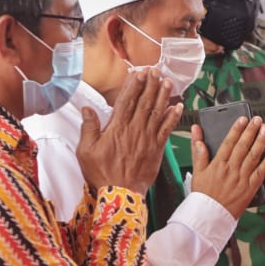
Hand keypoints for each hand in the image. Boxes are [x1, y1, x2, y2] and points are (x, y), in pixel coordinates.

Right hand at [77, 69, 181, 191]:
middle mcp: (134, 130)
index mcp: (117, 128)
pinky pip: (167, 129)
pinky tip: (178, 106)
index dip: (134, 85)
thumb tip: (87, 109)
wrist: (120, 195)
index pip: (126, 101)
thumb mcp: (86, 151)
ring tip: (167, 82)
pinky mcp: (157, 149)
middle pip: (144, 102)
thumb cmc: (102, 174)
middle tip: (156, 71)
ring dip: (163, 95)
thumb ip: (88, 128)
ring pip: (157, 112)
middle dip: (150, 85)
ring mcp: (147, 139)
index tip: (139, 73)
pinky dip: (173, 117)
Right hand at [189, 118, 264, 217]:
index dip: (237, 129)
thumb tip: (196, 129)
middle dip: (252, 132)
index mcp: (217, 164)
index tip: (243, 118)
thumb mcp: (196, 171)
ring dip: (263, 143)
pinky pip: (261, 173)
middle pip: (243, 147)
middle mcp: (230, 170)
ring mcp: (241, 179)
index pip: (229, 142)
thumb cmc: (203, 194)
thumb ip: (198, 149)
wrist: (209, 216)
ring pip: (254, 157)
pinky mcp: (250, 188)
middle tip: (259, 120)